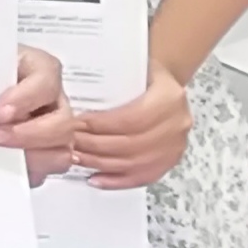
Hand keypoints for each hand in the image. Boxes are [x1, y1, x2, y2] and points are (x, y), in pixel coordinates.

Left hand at [0, 45, 75, 186]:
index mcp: (40, 69)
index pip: (46, 81)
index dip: (25, 98)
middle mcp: (53, 101)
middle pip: (62, 123)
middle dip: (27, 135)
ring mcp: (53, 130)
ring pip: (61, 151)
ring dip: (31, 158)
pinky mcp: (43, 155)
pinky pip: (46, 172)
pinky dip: (26, 174)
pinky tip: (2, 168)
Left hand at [71, 60, 190, 188]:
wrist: (166, 84)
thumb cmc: (145, 73)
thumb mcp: (134, 66)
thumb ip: (112, 81)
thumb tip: (75, 100)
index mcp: (170, 97)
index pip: (130, 119)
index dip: (101, 125)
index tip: (75, 124)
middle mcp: (177, 125)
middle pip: (130, 144)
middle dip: (95, 146)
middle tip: (70, 143)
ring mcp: (175, 148)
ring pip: (132, 164)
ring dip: (100, 163)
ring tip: (76, 158)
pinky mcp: (170, 163)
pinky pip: (140, 178)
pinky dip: (115, 181)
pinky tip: (94, 179)